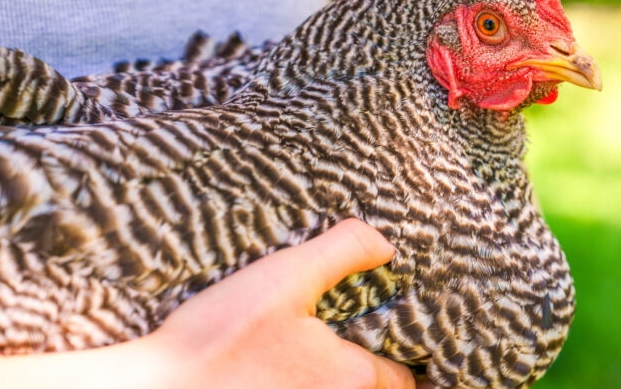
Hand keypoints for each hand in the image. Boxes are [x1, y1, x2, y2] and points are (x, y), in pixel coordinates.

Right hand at [154, 219, 417, 387]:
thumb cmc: (220, 338)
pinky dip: (300, 385)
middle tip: (345, 342)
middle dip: (366, 372)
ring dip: (330, 379)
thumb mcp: (285, 276)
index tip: (380, 336)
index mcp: (351, 378)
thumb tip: (387, 246)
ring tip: (306, 356)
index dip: (396, 356)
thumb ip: (343, 252)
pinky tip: (272, 371)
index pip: (400, 379)